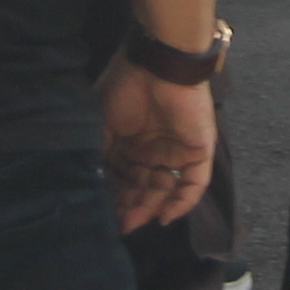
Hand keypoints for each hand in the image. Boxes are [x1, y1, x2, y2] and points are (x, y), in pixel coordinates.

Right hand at [101, 69, 216, 233]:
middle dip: (132, 207)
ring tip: (135, 222)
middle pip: (145, 187)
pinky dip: (181, 203)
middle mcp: (154, 150)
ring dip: (152, 208)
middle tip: (120, 224)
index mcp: (132, 142)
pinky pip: (194, 185)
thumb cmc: (126, 90)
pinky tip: (164, 217)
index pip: (125, 178)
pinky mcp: (199, 152)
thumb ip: (100, 152)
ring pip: (166, 190)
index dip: (115, 197)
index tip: (105, 216)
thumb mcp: (102, 123)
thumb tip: (90, 182)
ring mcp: (177, 151)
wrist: (159, 65)